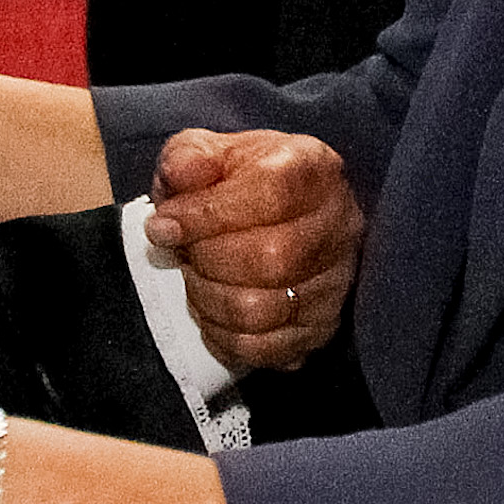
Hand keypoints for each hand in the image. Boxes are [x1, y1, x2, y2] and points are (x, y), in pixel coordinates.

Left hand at [142, 130, 359, 372]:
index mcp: (314, 168)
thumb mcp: (206, 152)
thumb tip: (182, 179)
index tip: (164, 225)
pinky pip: (266, 350)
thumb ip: (189, 158)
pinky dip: (224, 337)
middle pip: (271, 258)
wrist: (269, 215)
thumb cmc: (235, 181)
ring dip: (209, 300)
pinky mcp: (322, 327)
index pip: (272, 193)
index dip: (208, 214)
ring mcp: (336, 281)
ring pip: (264, 310)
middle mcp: (339, 224)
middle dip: (206, 260)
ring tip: (196, 279)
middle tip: (183, 253)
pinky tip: (211, 312)